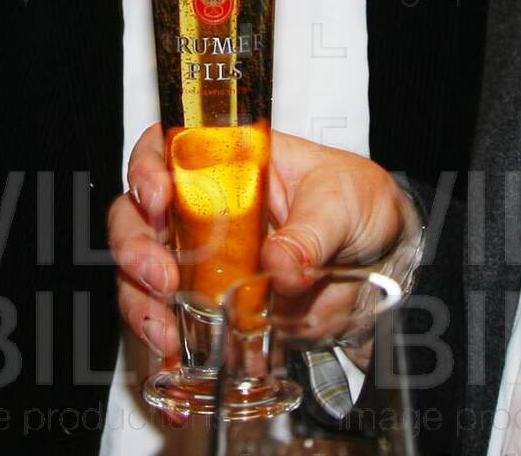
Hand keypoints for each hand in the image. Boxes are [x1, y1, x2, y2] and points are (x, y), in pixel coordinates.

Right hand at [110, 126, 419, 362]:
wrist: (387, 258)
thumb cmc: (358, 204)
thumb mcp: (343, 202)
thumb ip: (312, 231)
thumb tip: (281, 264)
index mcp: (228, 165)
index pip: (164, 152)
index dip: (146, 170)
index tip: (157, 197)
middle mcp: (203, 211)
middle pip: (137, 218)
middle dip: (134, 248)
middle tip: (159, 276)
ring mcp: (203, 261)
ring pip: (144, 277)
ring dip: (142, 305)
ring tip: (166, 334)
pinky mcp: (215, 308)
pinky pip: (178, 326)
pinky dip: (170, 351)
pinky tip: (177, 369)